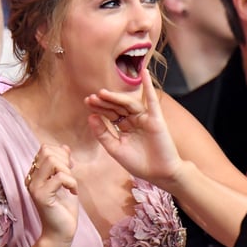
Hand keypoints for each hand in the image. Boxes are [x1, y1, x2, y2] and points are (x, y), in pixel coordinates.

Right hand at [25, 144, 78, 246]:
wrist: (61, 233)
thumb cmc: (64, 209)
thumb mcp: (66, 181)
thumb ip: (64, 164)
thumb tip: (64, 147)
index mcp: (35, 174)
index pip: (45, 149)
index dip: (61, 154)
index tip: (69, 170)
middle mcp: (31, 179)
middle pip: (46, 151)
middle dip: (64, 160)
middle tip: (69, 178)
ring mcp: (34, 187)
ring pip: (51, 161)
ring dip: (67, 171)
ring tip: (70, 185)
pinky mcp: (41, 196)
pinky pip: (59, 177)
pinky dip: (71, 182)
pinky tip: (73, 192)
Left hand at [85, 69, 183, 186]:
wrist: (160, 174)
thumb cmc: (138, 163)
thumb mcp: (115, 149)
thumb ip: (102, 134)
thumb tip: (91, 116)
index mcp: (124, 128)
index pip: (110, 114)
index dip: (99, 107)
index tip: (87, 102)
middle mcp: (134, 121)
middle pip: (117, 107)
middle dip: (104, 102)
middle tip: (92, 97)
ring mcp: (145, 118)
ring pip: (129, 104)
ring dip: (116, 97)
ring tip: (103, 93)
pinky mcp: (156, 119)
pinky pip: (152, 100)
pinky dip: (149, 86)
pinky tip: (144, 72)